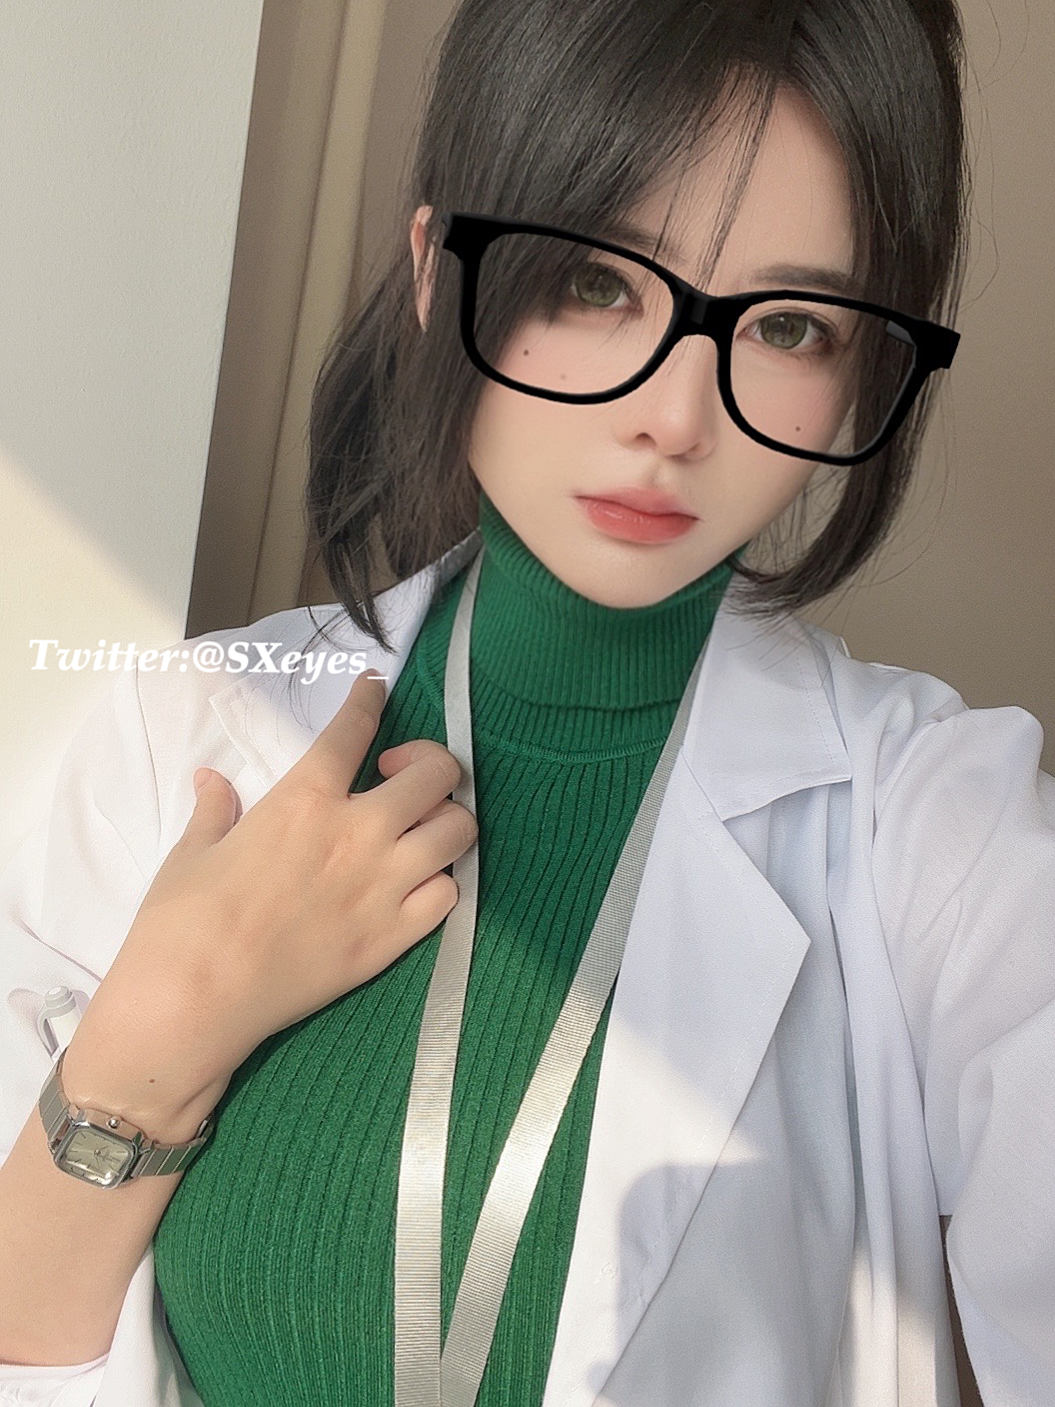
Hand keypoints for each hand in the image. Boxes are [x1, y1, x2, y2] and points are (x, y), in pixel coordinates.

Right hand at [74, 668, 477, 1106]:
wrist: (195, 1001)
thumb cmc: (182, 922)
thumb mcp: (191, 851)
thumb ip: (215, 810)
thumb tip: (211, 781)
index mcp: (304, 801)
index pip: (354, 730)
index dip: (369, 700)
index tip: (375, 689)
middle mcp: (358, 834)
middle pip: (436, 773)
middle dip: (426, 760)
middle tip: (396, 774)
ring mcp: (384, 888)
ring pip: (458, 830)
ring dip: (444, 818)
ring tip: (416, 827)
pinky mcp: (393, 939)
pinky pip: (450, 895)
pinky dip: (441, 881)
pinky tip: (416, 881)